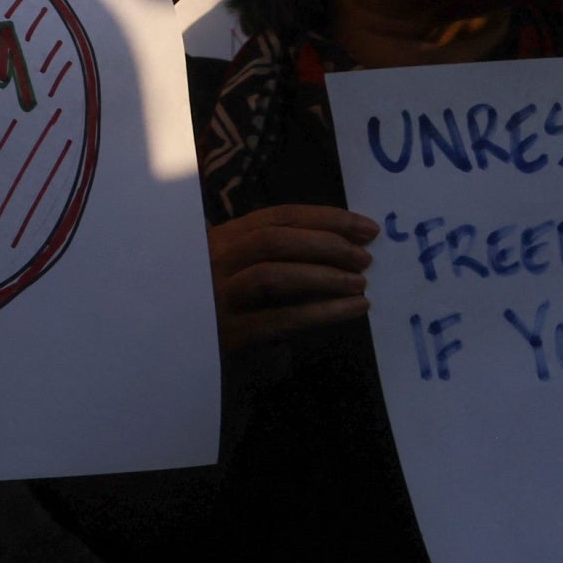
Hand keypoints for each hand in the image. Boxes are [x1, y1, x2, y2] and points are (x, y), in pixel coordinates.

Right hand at [210, 204, 374, 348]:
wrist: (195, 345)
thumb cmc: (231, 301)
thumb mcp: (245, 265)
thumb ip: (280, 252)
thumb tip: (348, 241)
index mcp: (224, 237)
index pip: (278, 217)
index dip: (327, 219)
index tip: (367, 228)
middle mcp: (216, 261)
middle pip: (274, 241)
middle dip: (327, 245)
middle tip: (364, 259)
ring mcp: (219, 296)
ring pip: (273, 275)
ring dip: (325, 277)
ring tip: (360, 284)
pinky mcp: (230, 332)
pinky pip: (282, 318)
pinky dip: (324, 312)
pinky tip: (354, 309)